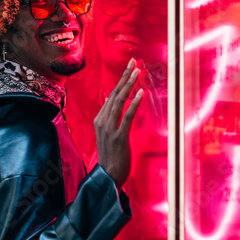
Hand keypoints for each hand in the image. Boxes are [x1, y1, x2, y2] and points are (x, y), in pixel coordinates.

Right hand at [94, 58, 142, 190]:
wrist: (108, 176)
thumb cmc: (111, 157)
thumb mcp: (108, 134)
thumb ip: (110, 118)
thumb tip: (112, 102)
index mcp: (100, 120)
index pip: (111, 96)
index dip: (120, 81)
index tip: (129, 68)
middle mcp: (102, 121)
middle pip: (114, 94)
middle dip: (125, 77)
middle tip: (133, 62)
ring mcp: (109, 129)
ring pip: (119, 101)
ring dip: (129, 85)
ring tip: (137, 72)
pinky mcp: (119, 137)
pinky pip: (127, 116)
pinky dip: (133, 103)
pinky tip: (140, 92)